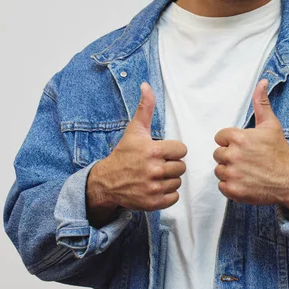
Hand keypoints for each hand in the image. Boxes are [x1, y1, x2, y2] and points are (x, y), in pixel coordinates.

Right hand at [86, 82, 186, 224]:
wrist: (107, 181)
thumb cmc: (124, 153)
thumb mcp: (135, 129)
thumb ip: (145, 107)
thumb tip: (146, 85)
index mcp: (153, 150)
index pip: (181, 150)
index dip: (173, 150)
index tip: (161, 151)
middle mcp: (154, 170)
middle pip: (181, 167)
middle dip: (171, 165)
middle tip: (157, 164)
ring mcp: (153, 188)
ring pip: (178, 182)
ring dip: (170, 179)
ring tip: (155, 175)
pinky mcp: (153, 203)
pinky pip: (174, 198)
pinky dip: (168, 194)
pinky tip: (156, 186)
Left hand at [213, 79, 288, 220]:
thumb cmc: (279, 152)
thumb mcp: (271, 125)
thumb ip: (261, 103)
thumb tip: (262, 81)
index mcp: (239, 138)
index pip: (220, 137)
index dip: (231, 141)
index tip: (244, 146)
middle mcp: (234, 155)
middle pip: (218, 153)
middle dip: (230, 156)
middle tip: (247, 160)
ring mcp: (233, 174)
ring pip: (219, 169)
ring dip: (229, 171)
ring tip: (246, 171)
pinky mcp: (233, 190)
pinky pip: (221, 185)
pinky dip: (230, 185)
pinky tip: (245, 181)